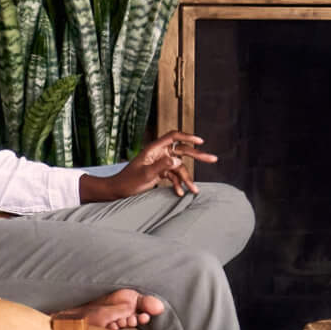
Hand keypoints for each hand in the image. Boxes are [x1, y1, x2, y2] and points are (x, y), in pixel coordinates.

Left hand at [78, 132, 216, 202]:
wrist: (117, 190)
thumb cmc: (128, 181)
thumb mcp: (145, 175)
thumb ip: (162, 166)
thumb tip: (178, 159)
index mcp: (154, 149)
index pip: (174, 137)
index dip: (188, 137)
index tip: (201, 142)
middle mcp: (159, 153)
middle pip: (182, 151)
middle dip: (197, 156)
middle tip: (213, 159)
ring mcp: (160, 163)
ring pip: (179, 167)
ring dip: (187, 179)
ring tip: (194, 191)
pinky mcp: (160, 172)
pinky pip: (173, 176)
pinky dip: (178, 184)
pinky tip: (180, 193)